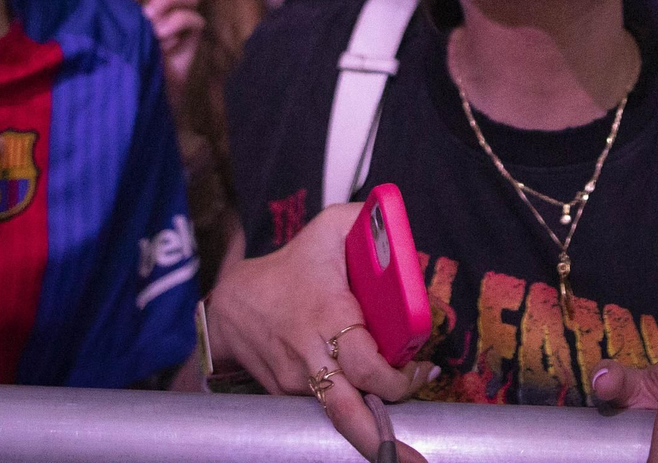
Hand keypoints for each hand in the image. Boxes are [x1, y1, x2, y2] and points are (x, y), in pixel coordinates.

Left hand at [83, 0, 204, 105]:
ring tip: (147, 20)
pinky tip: (159, 43)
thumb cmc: (103, 79)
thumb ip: (82, 19)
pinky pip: (194, 20)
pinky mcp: (188, 42)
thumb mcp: (87, 44)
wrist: (127, 116)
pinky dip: (176, 25)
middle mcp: (150, 9)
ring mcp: (172, 25)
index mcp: (125, 5)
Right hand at [205, 204, 433, 462]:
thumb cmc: (292, 266)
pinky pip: (325, 407)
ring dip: (371, 421)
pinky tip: (361, 394)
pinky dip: (348, 405)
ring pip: (341, 415)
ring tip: (392, 413)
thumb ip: (367, 220)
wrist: (234, 304)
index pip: (368, 367)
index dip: (400, 380)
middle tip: (413, 451)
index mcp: (327, 316)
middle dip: (383, 442)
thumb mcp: (328, 230)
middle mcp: (310, 356)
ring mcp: (296, 381)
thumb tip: (399, 218)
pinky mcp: (288, 395)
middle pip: (349, 415)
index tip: (424, 370)